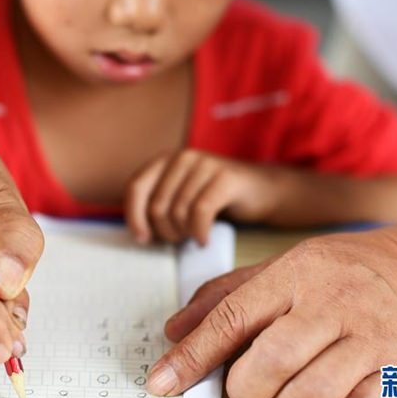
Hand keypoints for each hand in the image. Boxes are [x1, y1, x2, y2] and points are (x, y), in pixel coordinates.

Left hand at [125, 150, 284, 244]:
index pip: (135, 187)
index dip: (134, 216)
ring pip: (179, 211)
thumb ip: (158, 206)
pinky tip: (204, 240)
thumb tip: (138, 234)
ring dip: (184, 234)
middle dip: (165, 231)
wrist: (261, 190)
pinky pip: (201, 212)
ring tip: (193, 237)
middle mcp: (182, 157)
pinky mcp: (226, 177)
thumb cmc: (215, 199)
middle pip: (157, 205)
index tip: (143, 239)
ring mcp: (205, 164)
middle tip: (179, 239)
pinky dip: (200, 232)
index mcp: (165, 160)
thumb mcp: (180, 197)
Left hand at [146, 224, 396, 397]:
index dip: (190, 356)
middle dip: (245, 389)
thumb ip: (228, 294)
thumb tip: (173, 329)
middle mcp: (332, 303)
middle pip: (266, 365)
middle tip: (249, 385)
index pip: (231, 318)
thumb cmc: (354, 269)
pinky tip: (335, 395)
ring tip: (294, 389)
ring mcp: (371, 338)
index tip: (161, 383)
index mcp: (296, 273)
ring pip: (307, 397)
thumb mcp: (289, 263)